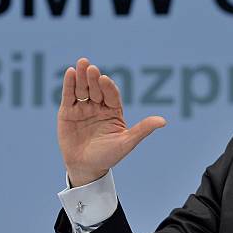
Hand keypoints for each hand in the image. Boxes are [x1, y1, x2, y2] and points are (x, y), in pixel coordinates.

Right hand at [57, 58, 165, 186]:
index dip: (108, 87)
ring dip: (81, 77)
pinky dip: (69, 84)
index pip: (111, 95)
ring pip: (83, 89)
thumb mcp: (126, 142)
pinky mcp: (68, 112)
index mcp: (113, 111)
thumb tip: (163, 121)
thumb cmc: (108, 156)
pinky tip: (70, 73)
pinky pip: (69, 96)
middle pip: (96, 89)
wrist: (86, 168)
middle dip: (93, 78)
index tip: (104, 79)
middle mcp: (99, 106)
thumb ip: (143, 129)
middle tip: (91, 67)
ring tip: (81, 64)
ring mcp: (83, 108)